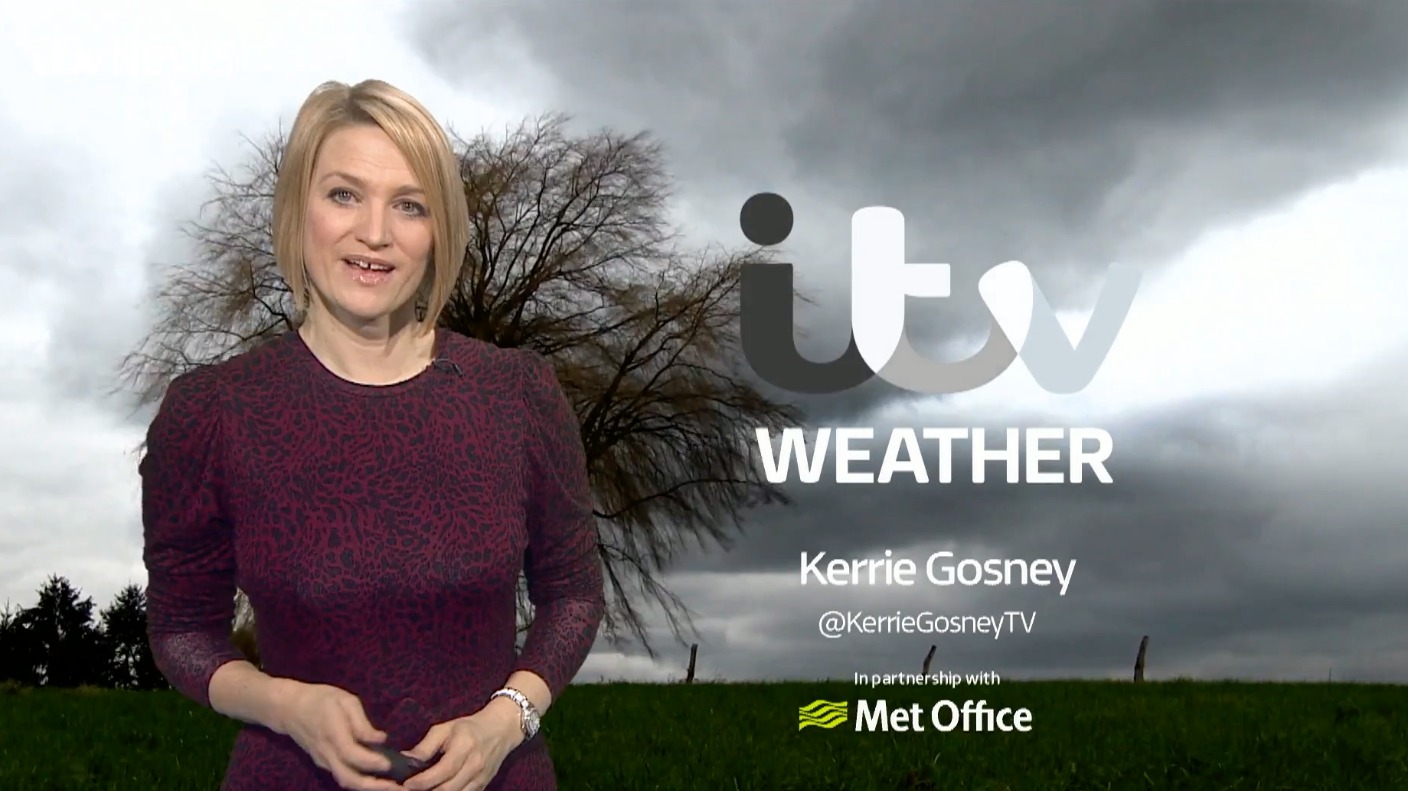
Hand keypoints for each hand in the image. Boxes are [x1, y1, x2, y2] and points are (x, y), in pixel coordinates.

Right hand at [277, 682, 403, 789]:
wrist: (289, 709)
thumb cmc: (320, 699)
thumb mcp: (344, 700)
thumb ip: (362, 722)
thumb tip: (380, 739)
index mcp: (333, 734)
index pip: (352, 754)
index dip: (371, 762)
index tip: (391, 763)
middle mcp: (327, 753)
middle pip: (349, 779)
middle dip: (374, 787)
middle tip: (400, 787)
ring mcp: (324, 762)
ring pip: (346, 782)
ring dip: (369, 788)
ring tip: (393, 787)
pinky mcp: (324, 764)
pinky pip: (343, 777)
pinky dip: (361, 782)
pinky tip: (378, 780)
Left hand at [401, 704, 522, 790]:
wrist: (501, 730)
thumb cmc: (469, 728)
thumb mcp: (445, 729)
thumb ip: (425, 746)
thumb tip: (405, 760)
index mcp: (464, 747)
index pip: (442, 771)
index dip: (423, 781)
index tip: (407, 784)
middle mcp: (475, 766)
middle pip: (447, 789)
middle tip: (410, 789)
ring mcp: (481, 779)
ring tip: (423, 790)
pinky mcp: (482, 787)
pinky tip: (437, 790)